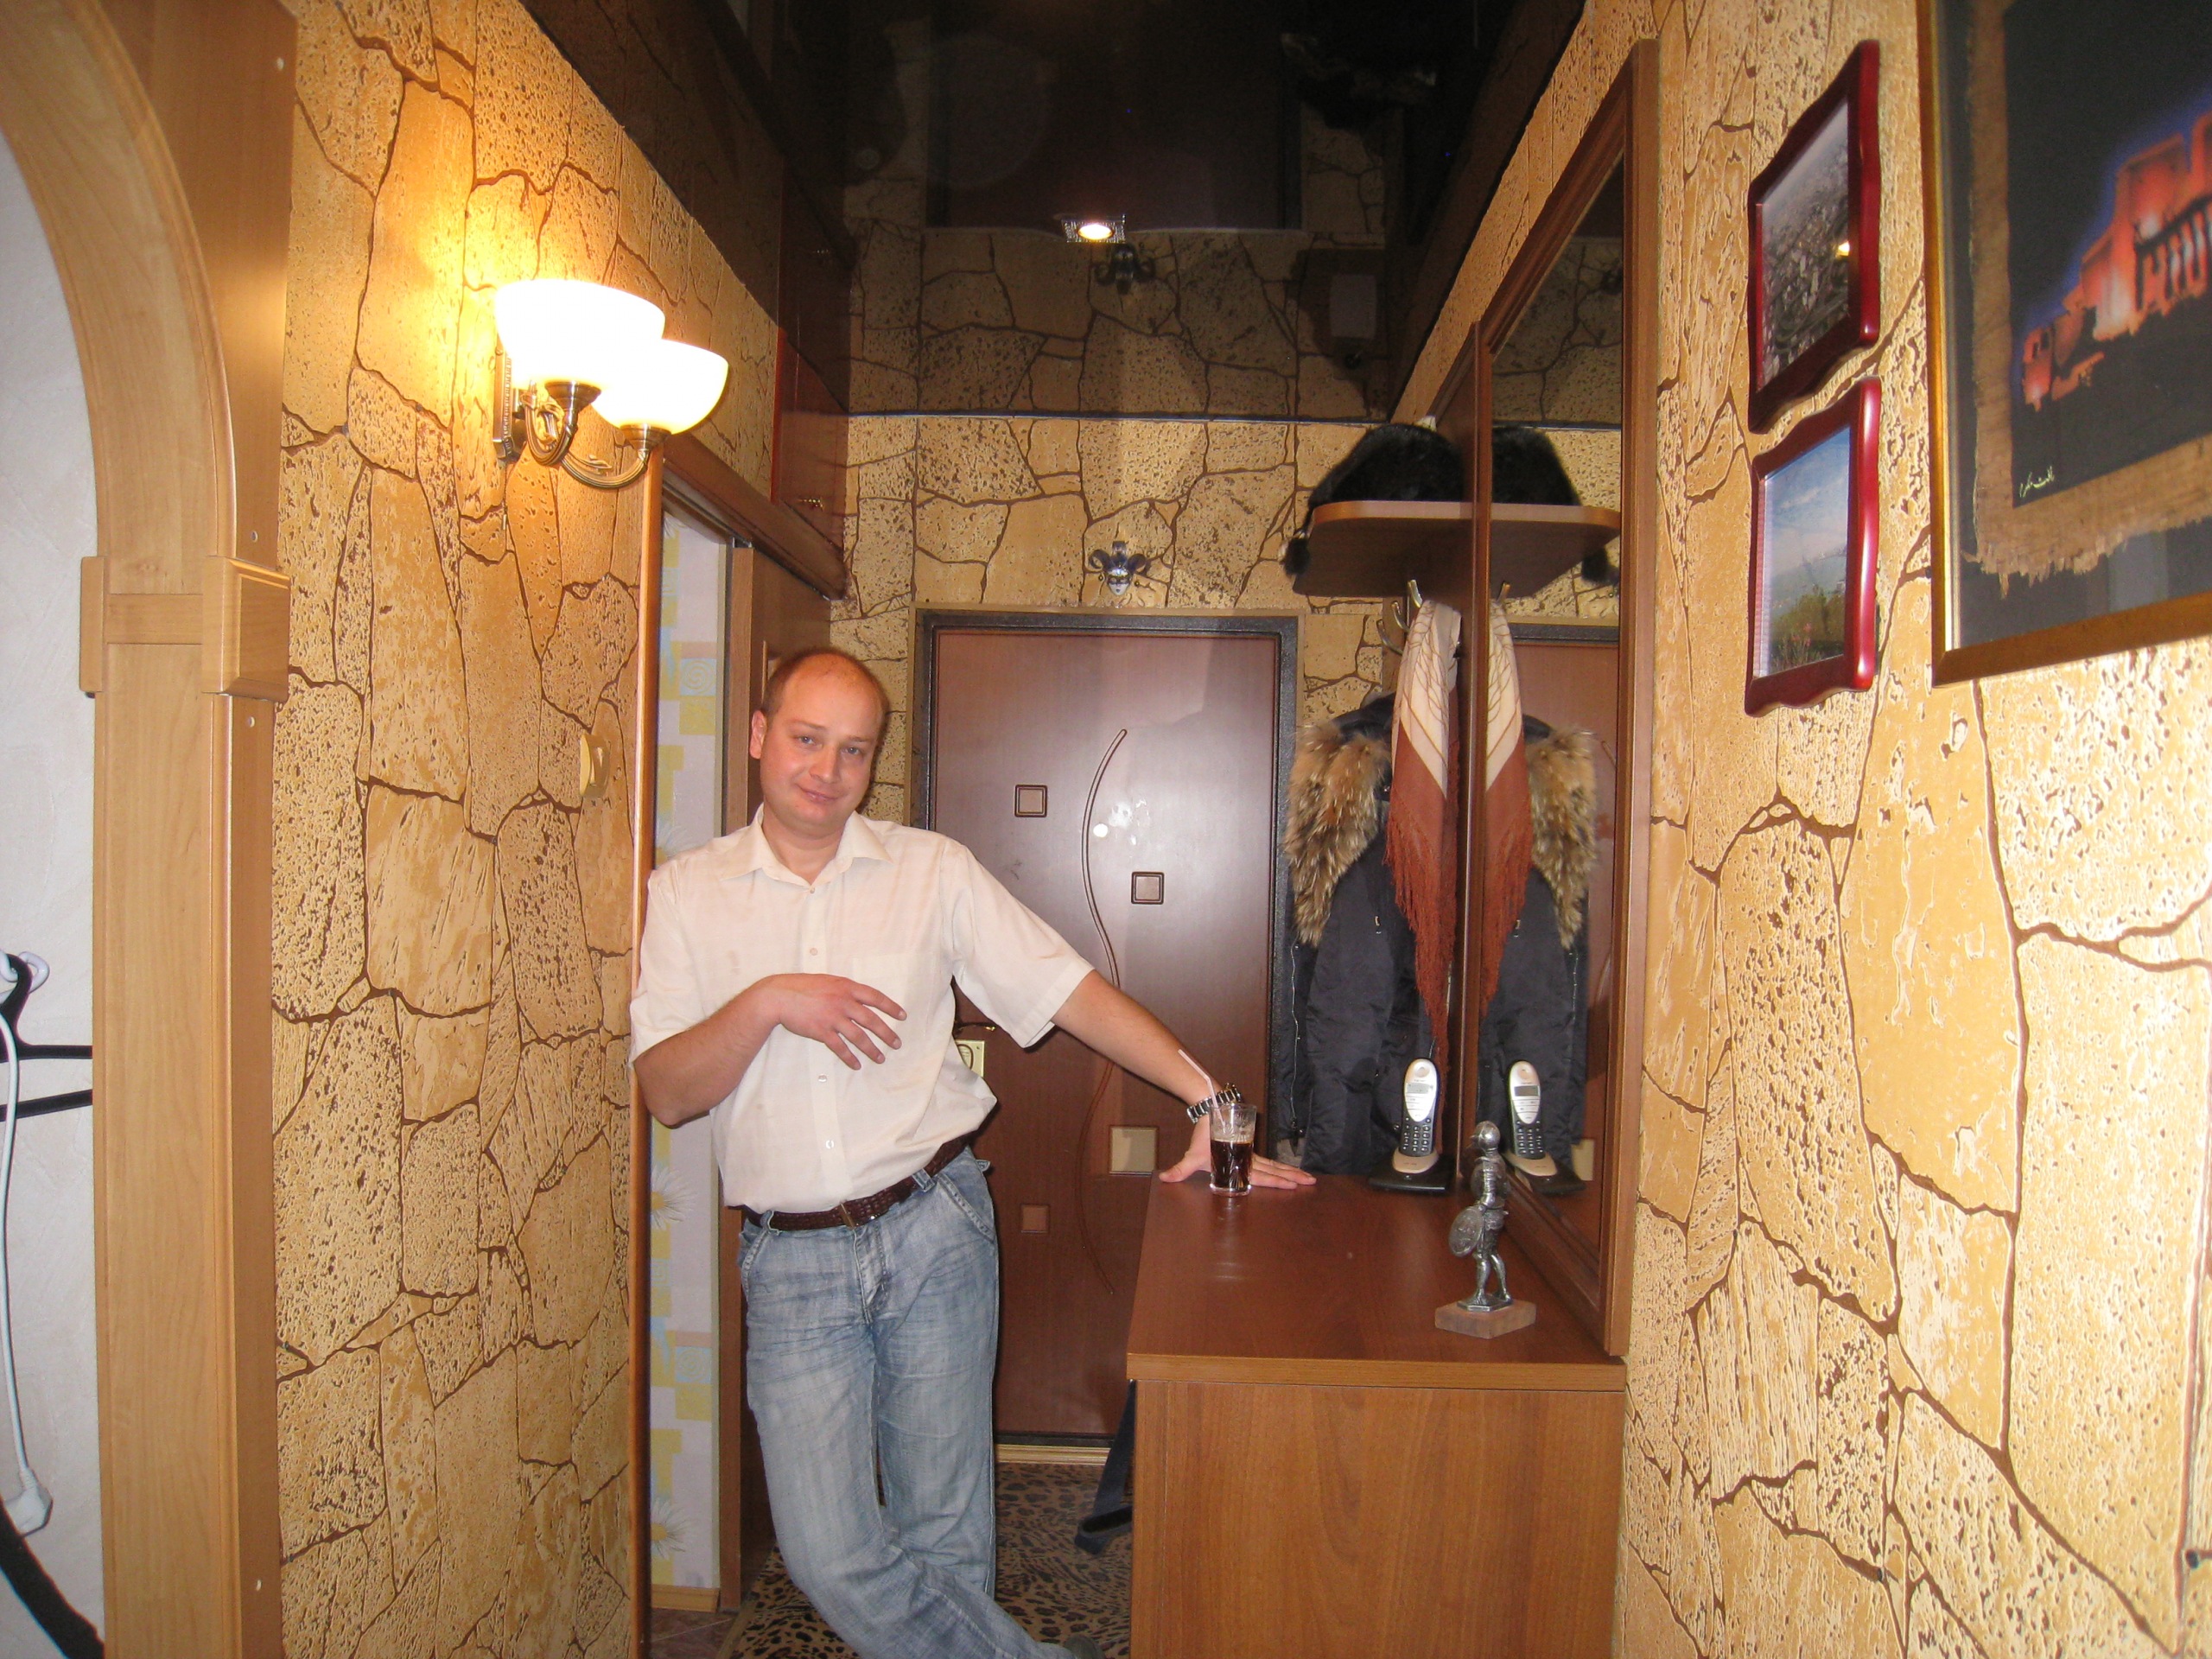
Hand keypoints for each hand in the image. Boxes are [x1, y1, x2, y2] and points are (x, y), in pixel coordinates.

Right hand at [752, 974, 905, 1068]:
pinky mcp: (821, 1031)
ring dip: (872, 1049)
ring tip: (881, 1058)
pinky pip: (840, 1047)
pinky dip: (849, 1057)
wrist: (779, 996)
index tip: (902, 1016)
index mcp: (846, 987)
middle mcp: (843, 1002)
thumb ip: (844, 990)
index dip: (891, 1007)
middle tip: (897, 1043)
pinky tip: (856, 1064)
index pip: (875, 997)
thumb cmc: (802, 987)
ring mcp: (833, 1017)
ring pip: (859, 1036)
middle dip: (887, 1033)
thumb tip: (859, 998)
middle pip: (872, 1020)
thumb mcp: (827, 982)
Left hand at [1158, 1119, 1315, 1188]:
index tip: (1293, 1186)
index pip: (1262, 1176)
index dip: (1278, 1182)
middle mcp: (1250, 1158)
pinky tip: (1289, 1171)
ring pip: (1275, 1165)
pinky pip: (1269, 1160)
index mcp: (1240, 1162)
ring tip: (1308, 1178)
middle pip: (1275, 1170)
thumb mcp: (1193, 1154)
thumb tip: (1164, 1179)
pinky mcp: (1250, 1147)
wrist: (1212, 1108)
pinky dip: (1281, 1167)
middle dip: (1293, 1177)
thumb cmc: (1204, 1133)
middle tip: (1311, 1182)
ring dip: (1291, 1172)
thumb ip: (1180, 1169)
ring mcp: (1252, 1152)